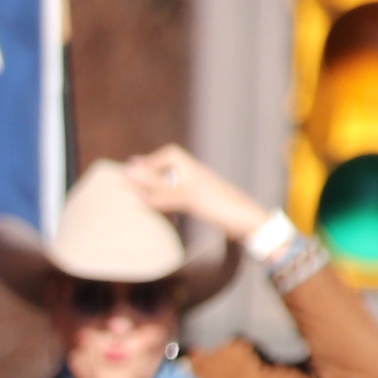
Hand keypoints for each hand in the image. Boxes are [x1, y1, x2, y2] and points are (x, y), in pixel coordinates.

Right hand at [119, 145, 271, 242]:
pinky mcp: (203, 205)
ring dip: (158, 187)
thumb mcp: (187, 197)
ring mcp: (200, 191)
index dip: (151, 160)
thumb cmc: (220, 206)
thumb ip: (159, 190)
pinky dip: (167, 201)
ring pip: (174, 184)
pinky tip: (162, 211)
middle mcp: (196, 177)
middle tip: (130, 180)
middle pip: (170, 168)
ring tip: (141, 195)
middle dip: (152, 172)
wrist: (248, 223)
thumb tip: (129, 178)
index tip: (132, 170)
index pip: (170, 155)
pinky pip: (179, 198)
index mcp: (193, 170)